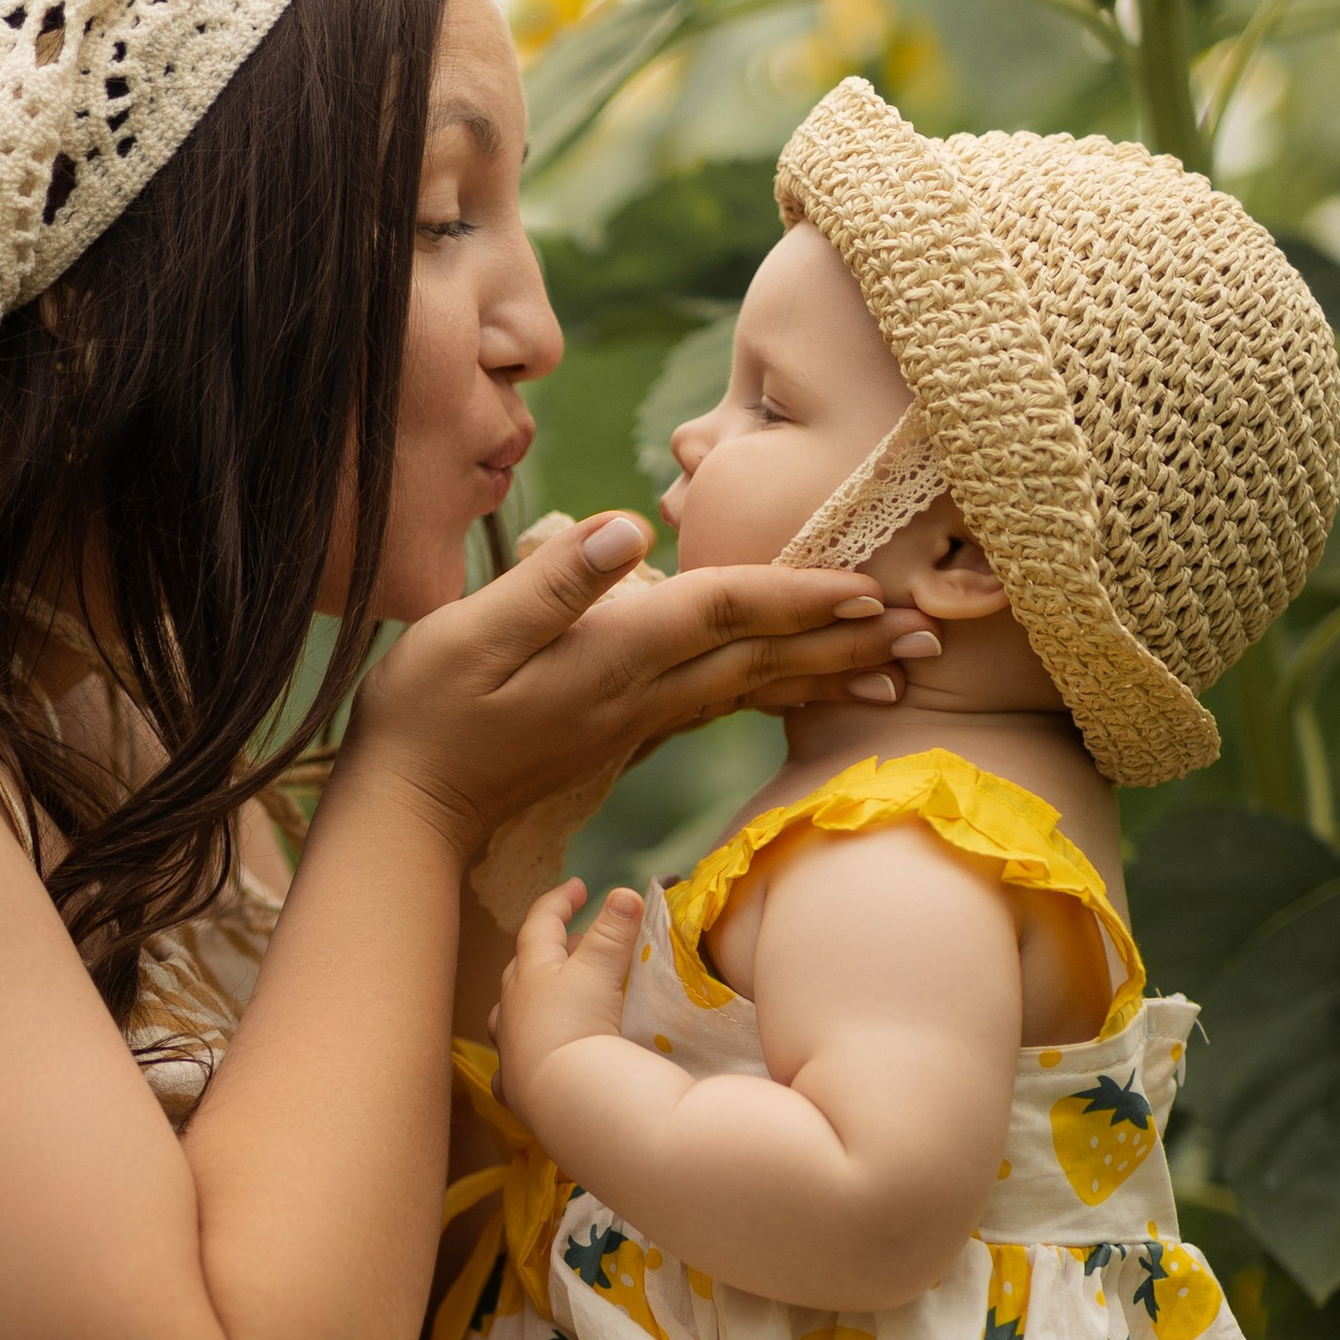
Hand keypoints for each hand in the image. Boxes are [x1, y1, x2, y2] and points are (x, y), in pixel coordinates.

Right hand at [338, 513, 910, 866]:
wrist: (409, 808)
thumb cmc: (423, 713)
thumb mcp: (468, 634)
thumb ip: (553, 583)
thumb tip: (631, 531)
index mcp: (612, 657)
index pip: (724, 611)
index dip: (798, 594)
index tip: (869, 586)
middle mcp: (640, 693)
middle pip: (763, 658)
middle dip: (847, 642)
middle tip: (930, 634)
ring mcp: (637, 720)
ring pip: (754, 690)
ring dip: (829, 675)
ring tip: (900, 672)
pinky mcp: (625, 733)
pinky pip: (724, 709)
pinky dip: (778, 696)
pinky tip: (806, 691)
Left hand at [493, 875, 645, 1138]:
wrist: (564, 1098)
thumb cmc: (579, 1026)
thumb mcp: (600, 971)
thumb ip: (614, 931)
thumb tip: (625, 893)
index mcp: (530, 972)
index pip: (540, 923)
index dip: (559, 901)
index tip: (578, 887)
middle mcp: (512, 1007)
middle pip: (525, 967)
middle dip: (552, 951)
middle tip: (581, 945)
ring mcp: (509, 1048)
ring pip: (512, 1013)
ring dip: (534, 999)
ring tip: (558, 998)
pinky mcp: (514, 1087)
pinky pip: (513, 1065)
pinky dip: (525, 1054)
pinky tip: (535, 1060)